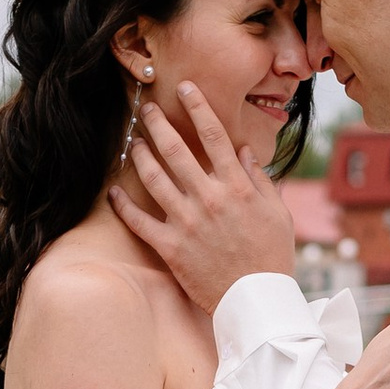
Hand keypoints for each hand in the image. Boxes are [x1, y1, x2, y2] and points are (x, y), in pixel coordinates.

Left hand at [107, 84, 295, 309]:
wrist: (257, 301)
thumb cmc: (271, 257)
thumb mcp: (277, 214)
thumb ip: (260, 180)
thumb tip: (245, 152)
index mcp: (236, 187)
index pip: (214, 135)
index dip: (198, 106)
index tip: (185, 87)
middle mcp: (209, 198)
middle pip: (176, 150)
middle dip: (158, 123)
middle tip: (147, 109)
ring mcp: (187, 222)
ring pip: (154, 179)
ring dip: (140, 156)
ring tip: (133, 143)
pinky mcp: (171, 248)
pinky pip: (139, 222)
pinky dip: (123, 207)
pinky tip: (113, 193)